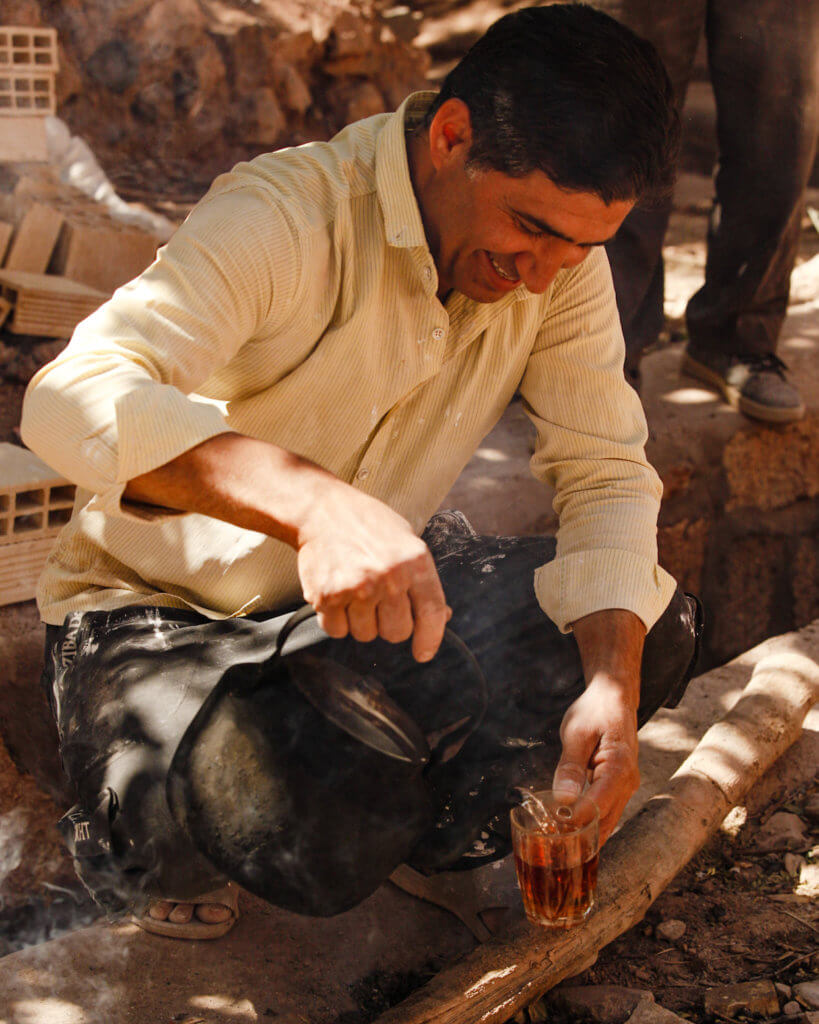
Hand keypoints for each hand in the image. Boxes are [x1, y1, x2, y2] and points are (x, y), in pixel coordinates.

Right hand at [297, 482, 449, 661]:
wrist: (322, 510)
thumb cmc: (366, 524)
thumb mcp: (406, 542)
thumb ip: (422, 580)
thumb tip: (443, 616)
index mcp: (414, 562)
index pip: (432, 613)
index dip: (430, 639)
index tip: (423, 653)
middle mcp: (389, 577)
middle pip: (396, 632)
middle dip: (388, 624)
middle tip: (377, 601)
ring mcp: (357, 589)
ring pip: (366, 635)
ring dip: (361, 622)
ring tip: (354, 591)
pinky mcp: (327, 597)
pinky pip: (337, 631)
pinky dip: (336, 620)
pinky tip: (337, 594)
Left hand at [552, 607, 644, 843]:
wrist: (615, 698)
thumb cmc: (596, 711)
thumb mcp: (576, 732)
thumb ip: (570, 766)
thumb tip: (563, 799)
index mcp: (620, 767)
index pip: (599, 804)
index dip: (576, 821)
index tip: (553, 830)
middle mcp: (628, 783)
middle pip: (605, 822)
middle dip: (579, 837)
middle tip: (551, 850)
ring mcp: (626, 788)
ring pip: (606, 823)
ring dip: (584, 835)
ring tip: (556, 847)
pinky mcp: (618, 789)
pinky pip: (605, 814)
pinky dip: (589, 825)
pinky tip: (568, 833)